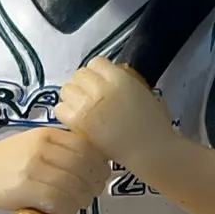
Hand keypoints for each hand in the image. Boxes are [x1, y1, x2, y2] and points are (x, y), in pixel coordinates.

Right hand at [0, 125, 106, 213]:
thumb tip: (92, 161)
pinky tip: (69, 209)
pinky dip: (69, 207)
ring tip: (83, 202)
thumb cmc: (9, 160)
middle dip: (94, 182)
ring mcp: (34, 170)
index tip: (101, 174)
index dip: (99, 163)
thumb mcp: (34, 143)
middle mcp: (42, 149)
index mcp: (47, 135)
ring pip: (74, 186)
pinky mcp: (26, 190)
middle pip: (83, 167)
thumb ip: (59, 147)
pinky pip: (59, 200)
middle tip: (94, 191)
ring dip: (84, 198)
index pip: (85, 147)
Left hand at [55, 61, 174, 179]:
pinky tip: (76, 118)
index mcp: (119, 78)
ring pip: (66, 89)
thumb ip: (126, 80)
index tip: (101, 81)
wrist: (150, 151)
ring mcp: (87, 106)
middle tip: (91, 96)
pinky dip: (66, 112)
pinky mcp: (77, 123)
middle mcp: (101, 88)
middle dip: (84, 83)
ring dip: (73, 96)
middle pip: (79, 74)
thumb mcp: (145, 91)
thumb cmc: (154, 124)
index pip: (96, 62)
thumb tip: (111, 76)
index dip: (97, 71)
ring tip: (82, 106)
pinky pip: (60, 109)